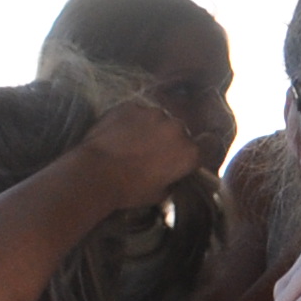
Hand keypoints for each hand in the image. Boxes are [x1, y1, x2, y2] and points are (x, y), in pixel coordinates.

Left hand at [85, 93, 215, 201]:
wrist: (95, 173)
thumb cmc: (128, 190)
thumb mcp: (159, 194)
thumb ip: (173, 180)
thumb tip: (171, 176)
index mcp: (189, 152)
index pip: (205, 146)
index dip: (194, 153)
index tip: (183, 159)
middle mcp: (176, 128)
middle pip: (180, 131)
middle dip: (170, 140)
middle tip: (151, 153)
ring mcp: (153, 113)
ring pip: (158, 119)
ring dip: (150, 128)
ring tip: (132, 143)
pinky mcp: (131, 106)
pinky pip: (136, 112)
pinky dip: (131, 121)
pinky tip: (119, 134)